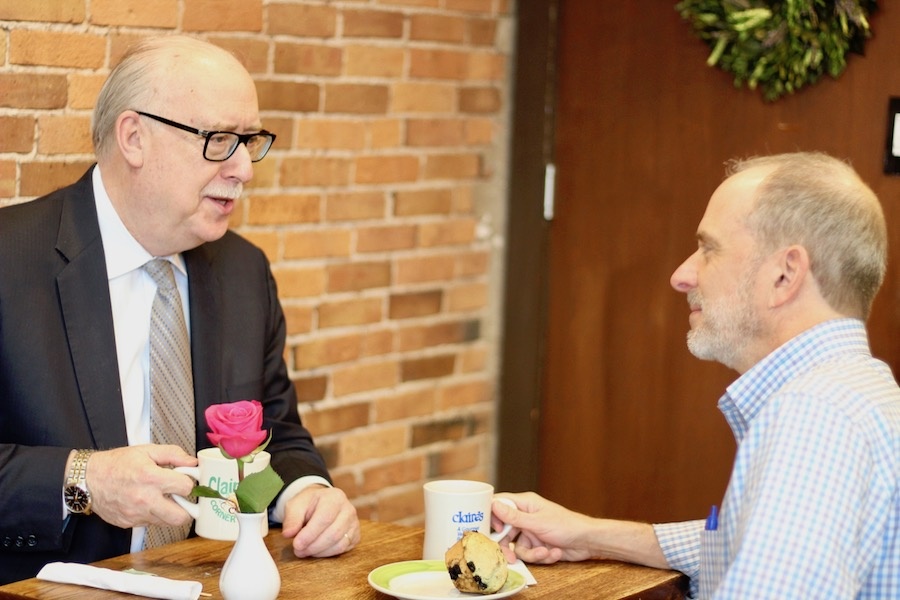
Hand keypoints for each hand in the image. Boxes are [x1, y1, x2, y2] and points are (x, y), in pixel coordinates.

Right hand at [84, 445, 197, 528]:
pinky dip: (154, 515)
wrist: (88, 479)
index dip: (189, 483)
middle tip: (182, 498)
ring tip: (164, 499)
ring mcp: (136, 514)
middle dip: (187, 508)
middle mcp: (145, 499)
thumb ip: (173, 454)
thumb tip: (192, 462)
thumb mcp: (147, 450)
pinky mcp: (129, 523)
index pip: (186, 488)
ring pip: (167, 523)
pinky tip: (148, 503)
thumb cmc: (116, 464)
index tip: (185, 480)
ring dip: (170, 512)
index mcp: (151, 478)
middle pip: (180, 517)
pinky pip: (151, 524)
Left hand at [281, 485, 358, 557]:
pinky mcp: (355, 535)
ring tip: (305, 551)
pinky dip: (328, 553)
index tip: (296, 544)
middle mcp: (348, 509)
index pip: (324, 519)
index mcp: (335, 497)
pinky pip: (343, 549)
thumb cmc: (308, 504)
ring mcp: (354, 522)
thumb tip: (288, 534)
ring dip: (320, 552)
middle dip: (313, 546)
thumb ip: (291, 518)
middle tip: (298, 551)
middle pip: (333, 533)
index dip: (310, 534)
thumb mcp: (296, 505)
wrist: (321, 503)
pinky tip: (317, 550)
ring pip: (340, 544)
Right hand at [491, 492, 668, 568]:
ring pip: (517, 546)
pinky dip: (540, 556)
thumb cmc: (567, 525)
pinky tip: (554, 552)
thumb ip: (513, 516)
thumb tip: (493, 504)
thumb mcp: (537, 522)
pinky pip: (529, 554)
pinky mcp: (537, 545)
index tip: (495, 530)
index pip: (499, 504)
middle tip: (509, 555)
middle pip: (504, 531)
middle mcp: (525, 516)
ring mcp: (531, 531)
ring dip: (530, 554)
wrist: (587, 542)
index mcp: (524, 503)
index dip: (493, 517)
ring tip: (543, 553)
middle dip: (508, 546)